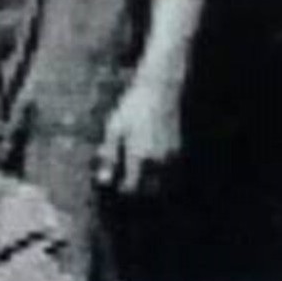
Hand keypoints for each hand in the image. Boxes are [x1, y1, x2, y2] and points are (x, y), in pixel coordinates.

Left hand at [97, 78, 181, 195]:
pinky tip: (149, 162)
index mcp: (140, 157)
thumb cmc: (131, 109)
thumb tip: (103, 181)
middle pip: (149, 190)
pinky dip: (160, 173)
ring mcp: (171, 155)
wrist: (158, 91)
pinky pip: (170, 171)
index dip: (122, 189)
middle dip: (138, 190)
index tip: (116, 184)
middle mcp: (159, 160)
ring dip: (151, 183)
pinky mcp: (178, 148)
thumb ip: (109, 157)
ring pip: (163, 182)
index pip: (131, 187)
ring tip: (138, 173)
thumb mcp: (114, 130)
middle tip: (127, 181)